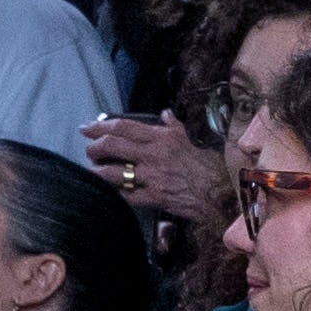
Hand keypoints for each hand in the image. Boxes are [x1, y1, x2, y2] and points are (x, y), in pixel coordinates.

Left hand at [88, 106, 224, 230]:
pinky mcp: (155, 197)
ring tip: (93, 171)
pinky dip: (114, 194)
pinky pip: (127, 196)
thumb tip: (166, 113)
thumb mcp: (189, 140)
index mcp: (162, 138)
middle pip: (113, 145)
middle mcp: (154, 154)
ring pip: (114, 172)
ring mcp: (153, 177)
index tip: (87, 128)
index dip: (101, 126)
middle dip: (94, 147)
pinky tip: (107, 192)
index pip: (124, 127)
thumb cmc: (206, 165)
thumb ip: (173, 126)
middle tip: (89, 150)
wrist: (222, 192)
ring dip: (97, 171)